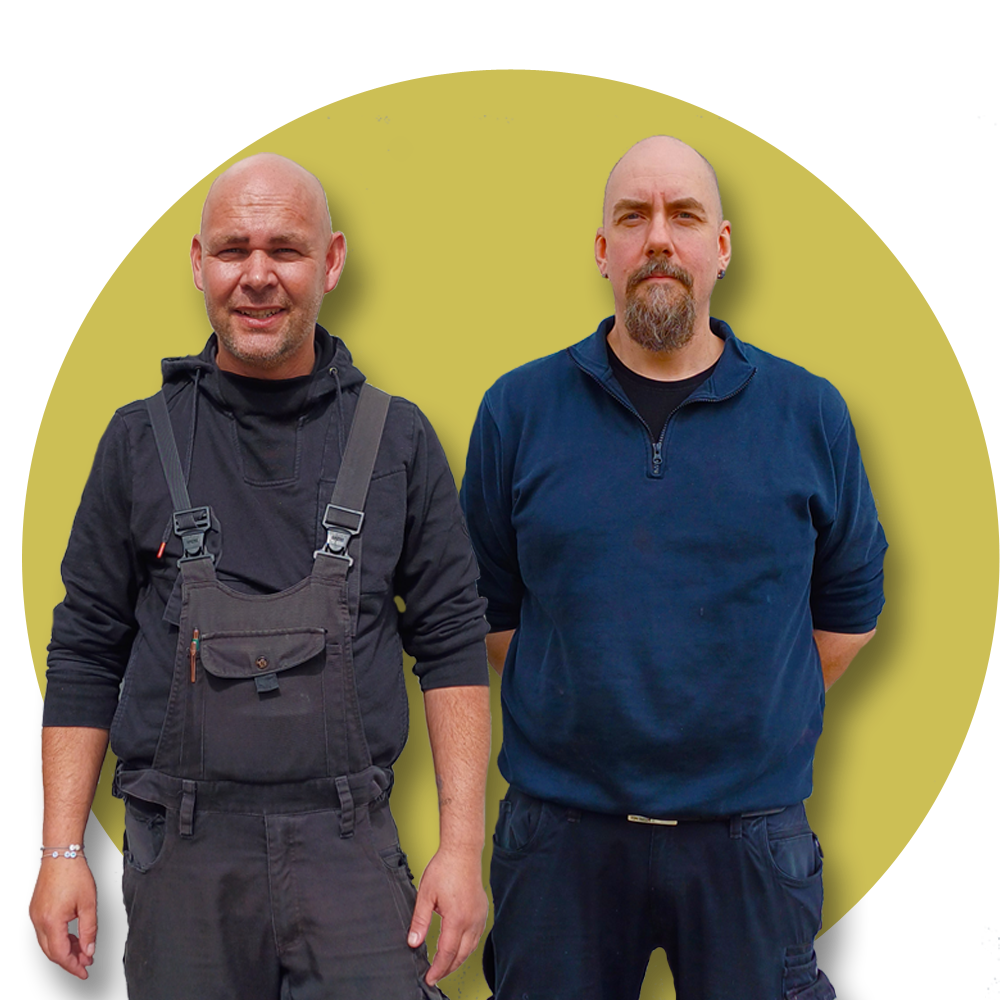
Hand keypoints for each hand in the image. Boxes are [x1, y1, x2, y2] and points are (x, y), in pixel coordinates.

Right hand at [29, 857, 98, 979]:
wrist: (61, 854)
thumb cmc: (75, 874)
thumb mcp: (89, 904)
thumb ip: (90, 930)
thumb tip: (89, 951)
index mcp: (51, 922)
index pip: (61, 954)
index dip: (73, 966)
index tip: (84, 973)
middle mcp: (38, 921)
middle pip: (52, 952)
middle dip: (69, 960)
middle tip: (86, 963)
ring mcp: (34, 916)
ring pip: (48, 943)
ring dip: (65, 949)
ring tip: (83, 950)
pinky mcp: (36, 910)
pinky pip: (46, 932)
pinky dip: (59, 938)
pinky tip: (72, 937)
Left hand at [407, 846, 487, 986]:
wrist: (462, 852)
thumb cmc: (444, 869)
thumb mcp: (425, 895)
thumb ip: (420, 921)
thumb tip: (413, 942)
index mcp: (457, 919)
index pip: (447, 954)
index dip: (438, 969)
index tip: (430, 978)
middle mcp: (472, 920)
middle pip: (461, 955)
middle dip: (448, 969)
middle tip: (436, 976)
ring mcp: (480, 916)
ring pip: (471, 948)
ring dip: (458, 959)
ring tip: (445, 965)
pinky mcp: (483, 911)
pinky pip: (477, 936)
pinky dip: (467, 947)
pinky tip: (459, 947)